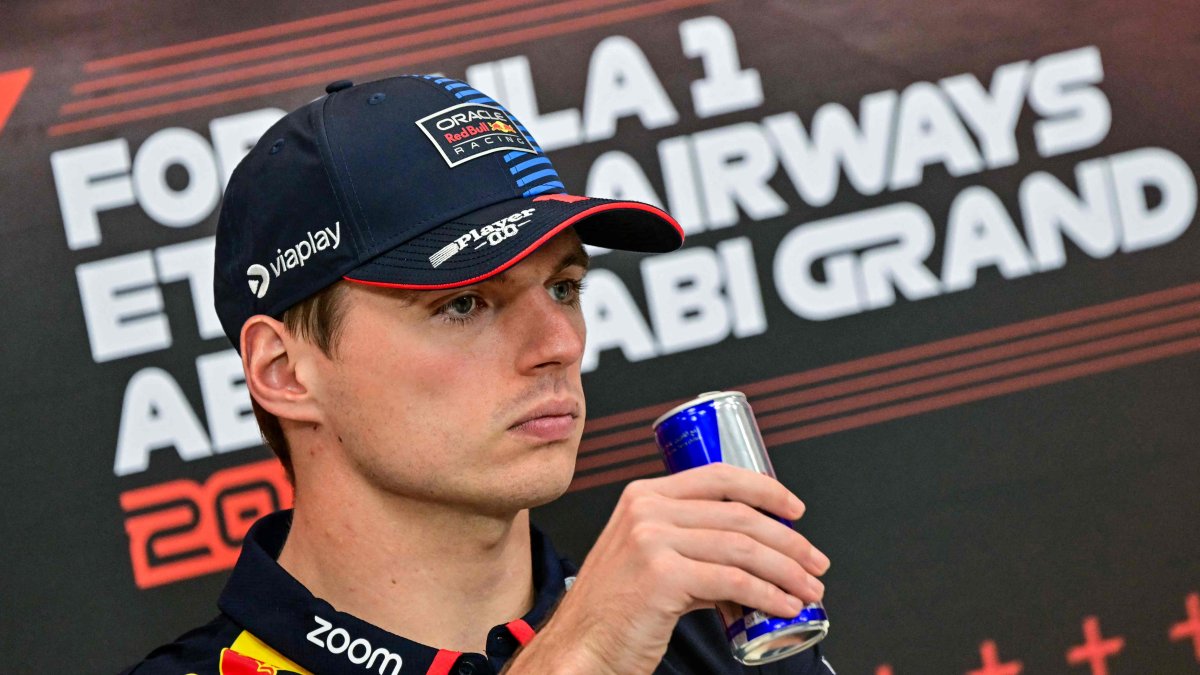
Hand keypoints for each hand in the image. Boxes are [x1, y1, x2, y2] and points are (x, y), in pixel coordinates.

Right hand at [505, 463, 829, 674]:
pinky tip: (785, 607)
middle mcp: (646, 510)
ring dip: (788, 571)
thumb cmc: (615, 610)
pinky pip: (734, 582)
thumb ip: (690, 547)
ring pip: (743, 548)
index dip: (766, 490)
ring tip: (809, 591)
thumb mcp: (647, 558)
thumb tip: (751, 560)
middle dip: (789, 541)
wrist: (581, 647)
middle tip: (815, 564)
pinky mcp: (662, 575)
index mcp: (643, 496)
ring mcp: (652, 540)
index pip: (717, 476)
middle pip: (739, 515)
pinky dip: (769, 596)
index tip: (796, 511)